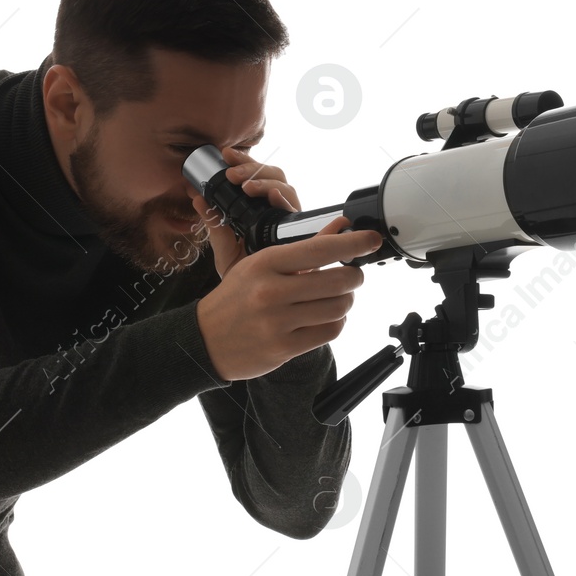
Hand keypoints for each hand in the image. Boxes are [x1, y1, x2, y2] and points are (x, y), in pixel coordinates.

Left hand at [186, 146, 302, 279]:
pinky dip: (284, 199)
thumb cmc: (247, 278)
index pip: (254, 176)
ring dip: (264, 180)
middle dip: (252, 168)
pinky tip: (272, 197)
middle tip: (231, 173)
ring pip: (285, 187)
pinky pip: (296, 209)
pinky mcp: (302, 232)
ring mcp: (290, 220)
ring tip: (245, 186)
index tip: (224, 154)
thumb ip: (214, 225)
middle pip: (272, 176)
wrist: (262, 305)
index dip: (242, 161)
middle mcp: (277, 211)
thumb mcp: (224, 249)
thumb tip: (196, 198)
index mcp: (259, 211)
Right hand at [195, 215, 383, 382]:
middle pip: (339, 280)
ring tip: (336, 298)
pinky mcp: (284, 347)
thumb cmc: (235, 298)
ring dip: (345, 301)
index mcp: (265, 263)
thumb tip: (341, 227)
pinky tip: (325, 317)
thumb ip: (304, 247)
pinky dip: (335, 322)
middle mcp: (271, 291)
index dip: (353, 243)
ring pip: (339, 307)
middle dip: (353, 277)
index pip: (321, 249)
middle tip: (351, 276)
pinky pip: (330, 331)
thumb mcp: (262, 265)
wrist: (204, 340)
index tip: (371, 239)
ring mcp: (277, 322)